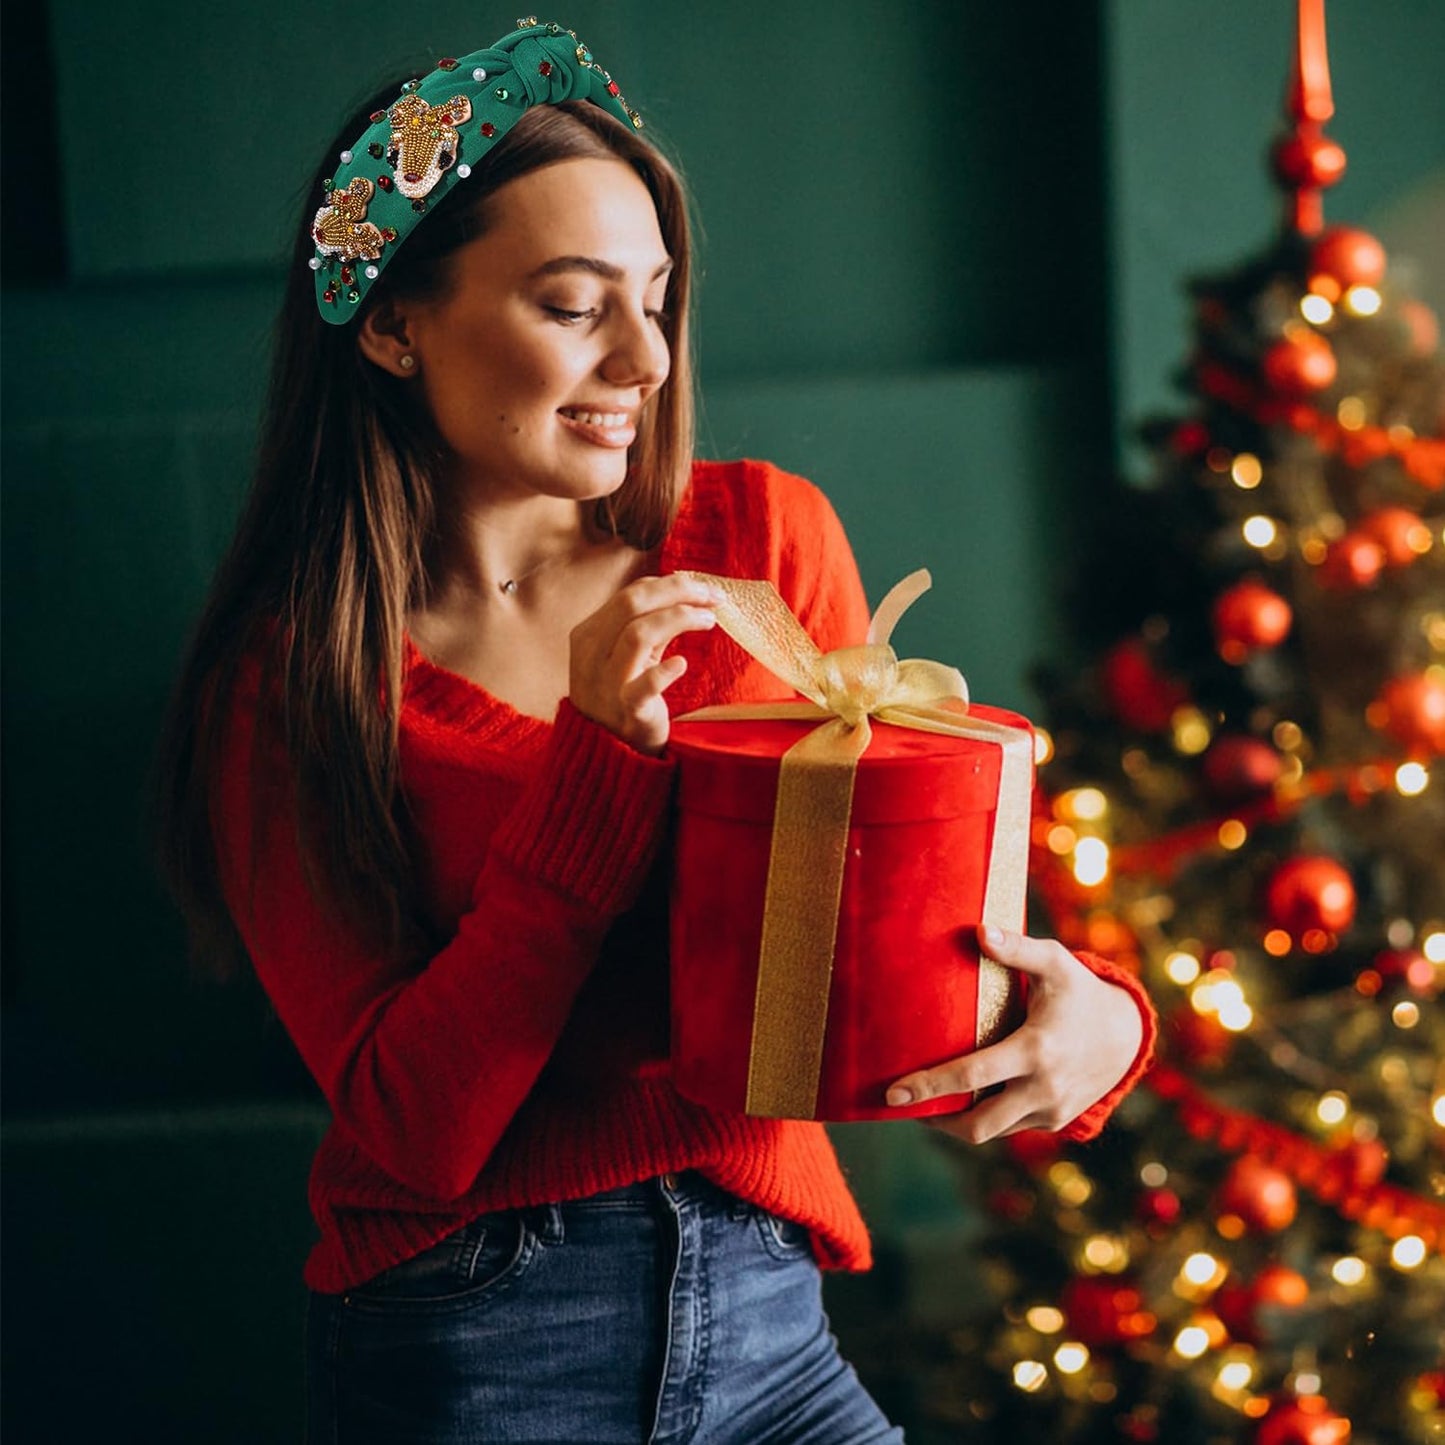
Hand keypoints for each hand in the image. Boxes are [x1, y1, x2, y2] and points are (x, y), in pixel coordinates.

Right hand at [569, 574, 720, 753]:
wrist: (607, 750)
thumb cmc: (623, 693)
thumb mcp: (626, 654)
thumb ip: (644, 622)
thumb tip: (683, 584)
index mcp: (588, 634)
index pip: (630, 595)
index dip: (670, 584)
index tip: (704, 588)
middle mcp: (591, 655)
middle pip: (633, 604)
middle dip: (678, 591)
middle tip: (713, 596)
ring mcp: (607, 683)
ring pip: (638, 634)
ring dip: (679, 618)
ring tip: (709, 620)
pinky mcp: (627, 711)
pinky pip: (643, 686)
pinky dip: (665, 672)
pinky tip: (682, 663)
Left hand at [885, 925, 1143, 1142]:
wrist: (1127, 1034)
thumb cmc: (1081, 992)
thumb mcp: (1055, 963)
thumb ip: (1017, 949)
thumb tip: (979, 931)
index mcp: (1036, 1050)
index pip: (972, 1077)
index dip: (929, 1087)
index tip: (893, 1093)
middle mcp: (1043, 1088)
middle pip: (978, 1124)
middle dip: (934, 1119)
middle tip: (897, 1105)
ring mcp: (1050, 1110)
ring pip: (990, 1131)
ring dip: (954, 1122)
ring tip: (921, 1102)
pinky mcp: (1055, 1120)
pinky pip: (1009, 1127)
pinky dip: (982, 1119)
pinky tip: (958, 1101)